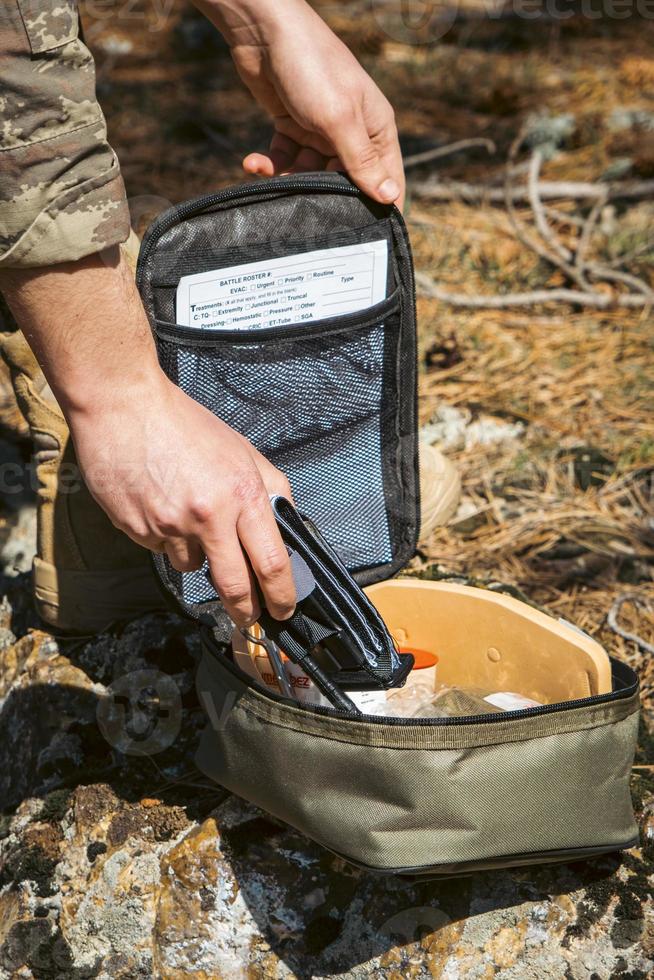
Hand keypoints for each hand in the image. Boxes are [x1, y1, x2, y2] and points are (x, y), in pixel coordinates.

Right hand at [71, 376, 295, 626]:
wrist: (125, 407)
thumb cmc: (184, 424)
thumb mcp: (242, 450)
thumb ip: (269, 489)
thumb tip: (286, 525)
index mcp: (242, 493)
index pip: (271, 561)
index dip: (281, 595)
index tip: (283, 610)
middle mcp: (208, 515)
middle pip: (234, 585)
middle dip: (244, 610)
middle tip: (248, 617)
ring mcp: (170, 526)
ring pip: (192, 566)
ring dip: (197, 554)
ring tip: (187, 515)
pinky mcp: (138, 530)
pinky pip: (160, 549)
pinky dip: (166, 537)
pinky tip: (161, 505)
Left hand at [199, 0, 404, 207]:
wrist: (265, 33)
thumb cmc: (313, 68)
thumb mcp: (340, 119)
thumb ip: (361, 162)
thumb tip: (389, 197)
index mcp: (376, 129)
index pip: (386, 178)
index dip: (381, 206)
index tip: (367, 235)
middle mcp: (352, 132)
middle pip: (345, 182)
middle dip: (325, 196)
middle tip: (307, 213)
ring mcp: (321, 131)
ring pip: (311, 175)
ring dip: (290, 180)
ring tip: (271, 178)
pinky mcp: (292, 127)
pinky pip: (285, 159)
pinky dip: (270, 165)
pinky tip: (253, 163)